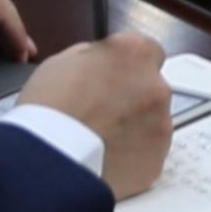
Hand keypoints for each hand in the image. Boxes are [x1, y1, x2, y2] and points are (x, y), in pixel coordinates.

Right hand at [21, 32, 176, 197]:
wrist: (50, 160)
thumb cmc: (49, 109)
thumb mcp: (62, 61)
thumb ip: (95, 56)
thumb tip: (103, 61)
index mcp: (135, 54)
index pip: (148, 51)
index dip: (128, 66)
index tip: (114, 78)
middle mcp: (157, 86)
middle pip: (152, 87)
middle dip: (133, 97)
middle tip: (102, 112)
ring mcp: (161, 125)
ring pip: (153, 121)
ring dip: (135, 126)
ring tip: (101, 139)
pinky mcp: (157, 160)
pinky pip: (149, 152)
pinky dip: (133, 154)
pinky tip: (107, 157)